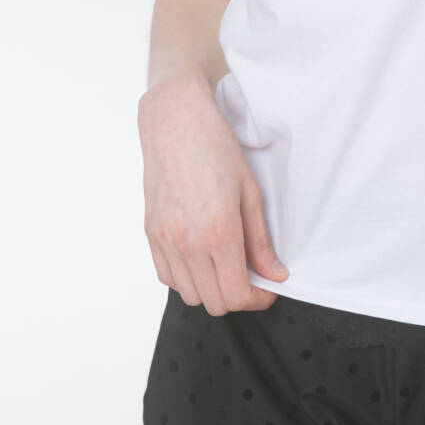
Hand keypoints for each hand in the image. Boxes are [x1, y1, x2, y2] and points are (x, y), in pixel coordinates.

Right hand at [138, 76, 288, 315]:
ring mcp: (165, 241)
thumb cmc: (217, 149)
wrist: (176, 122)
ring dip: (211, 288)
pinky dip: (186, 277)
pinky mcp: (150, 235)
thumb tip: (275, 275)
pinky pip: (167, 277)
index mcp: (218, 232)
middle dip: (238, 296)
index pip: (237, 295)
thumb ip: (260, 241)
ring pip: (189, 295)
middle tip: (251, 275)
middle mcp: (188, 243)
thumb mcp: (251, 192)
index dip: (258, 300)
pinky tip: (201, 255)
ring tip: (226, 263)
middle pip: (214, 303)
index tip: (268, 288)